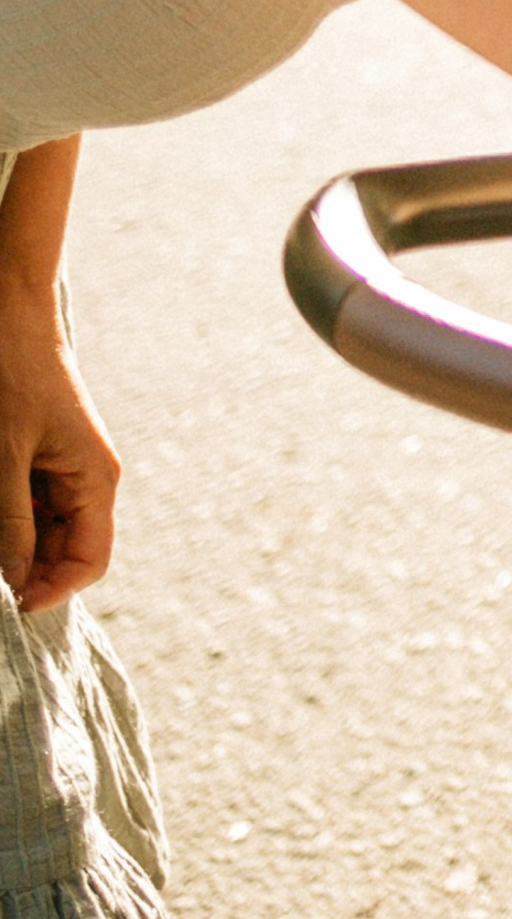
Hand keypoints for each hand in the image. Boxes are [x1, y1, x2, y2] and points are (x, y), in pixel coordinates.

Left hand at [0, 284, 117, 611]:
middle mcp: (86, 479)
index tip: (5, 605)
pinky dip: (4, 519)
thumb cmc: (11, 375)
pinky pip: (25, 507)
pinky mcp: (38, 457)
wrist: (9, 313)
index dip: (50, 592)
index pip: (90, 561)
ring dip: (10, 544)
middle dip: (25, 570)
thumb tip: (15, 585)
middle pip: (65, 552)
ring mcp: (62, 468)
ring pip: (40, 533)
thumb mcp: (4, 456)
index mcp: (95, 478)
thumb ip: (11, 523)